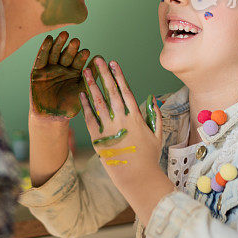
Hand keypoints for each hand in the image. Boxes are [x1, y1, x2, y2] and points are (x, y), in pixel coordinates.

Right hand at [30, 31, 90, 118]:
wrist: (50, 117)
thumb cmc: (69, 106)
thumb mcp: (81, 91)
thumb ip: (90, 76)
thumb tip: (101, 59)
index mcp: (74, 73)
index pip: (78, 62)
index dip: (82, 57)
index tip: (87, 52)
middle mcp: (62, 68)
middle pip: (67, 55)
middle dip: (71, 48)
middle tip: (76, 41)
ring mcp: (49, 69)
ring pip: (54, 54)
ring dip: (58, 44)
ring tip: (64, 35)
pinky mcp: (37, 71)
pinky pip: (40, 58)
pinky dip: (44, 49)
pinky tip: (48, 39)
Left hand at [79, 57, 164, 197]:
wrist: (136, 177)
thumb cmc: (148, 157)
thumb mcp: (157, 135)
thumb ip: (154, 116)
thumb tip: (152, 98)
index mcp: (136, 117)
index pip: (126, 91)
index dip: (119, 76)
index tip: (114, 63)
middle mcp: (121, 120)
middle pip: (110, 92)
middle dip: (103, 74)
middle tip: (97, 60)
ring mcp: (109, 129)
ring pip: (98, 102)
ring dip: (91, 85)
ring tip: (85, 72)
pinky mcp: (98, 139)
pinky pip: (89, 119)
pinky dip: (85, 106)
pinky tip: (80, 94)